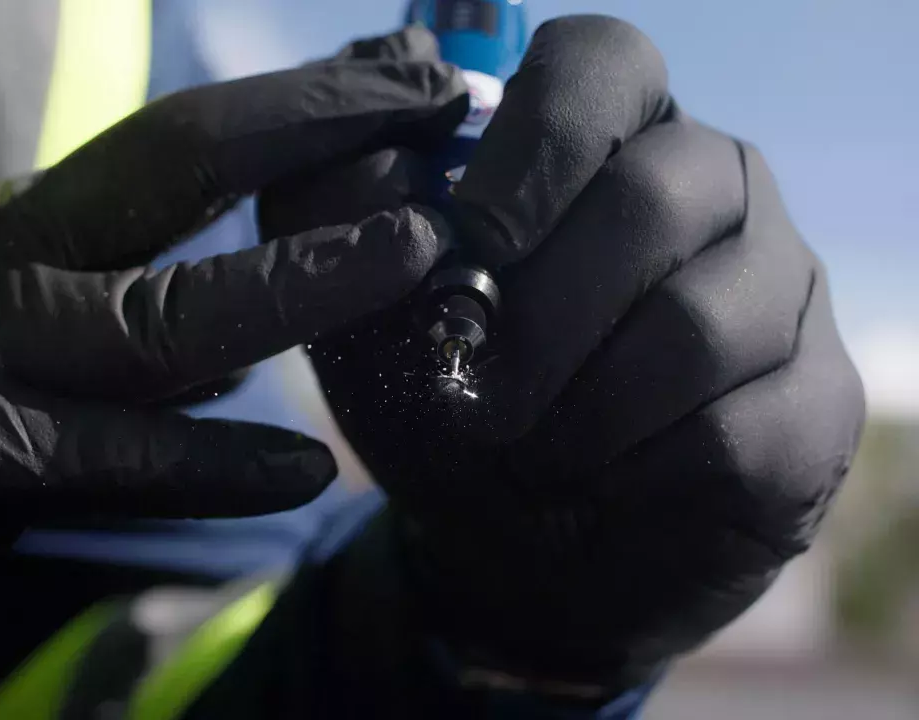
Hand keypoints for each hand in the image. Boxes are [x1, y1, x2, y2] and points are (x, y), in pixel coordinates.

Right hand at [0, 48, 467, 686]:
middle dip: (310, 132)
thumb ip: (134, 303)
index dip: (305, 104)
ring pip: (156, 315)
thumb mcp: (24, 306)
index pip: (185, 139)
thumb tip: (267, 330)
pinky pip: (109, 462)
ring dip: (291, 283)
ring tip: (411, 257)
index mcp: (34, 223)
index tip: (415, 80)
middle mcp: (12, 267)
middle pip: (172, 171)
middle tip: (440, 111)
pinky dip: (206, 463)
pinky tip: (299, 467)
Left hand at [260, 16, 864, 690]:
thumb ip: (345, 206)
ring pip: (697, 322)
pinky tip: (597, 489)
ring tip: (527, 455)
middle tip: (477, 397)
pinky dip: (633, 477)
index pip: (604, 65)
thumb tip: (388, 115)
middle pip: (656, 195)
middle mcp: (715, 191)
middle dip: (539, 318)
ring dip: (579, 411)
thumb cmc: (439, 404)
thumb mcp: (361, 312)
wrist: (503, 546)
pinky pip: (734, 431)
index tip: (473, 242)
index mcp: (608, 141)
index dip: (536, 144)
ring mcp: (781, 292)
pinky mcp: (816, 406)